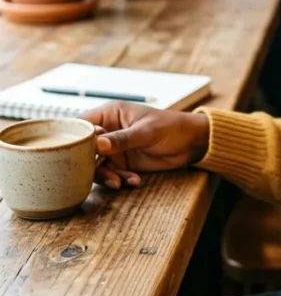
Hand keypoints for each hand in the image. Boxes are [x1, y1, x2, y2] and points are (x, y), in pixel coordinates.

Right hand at [82, 103, 209, 189]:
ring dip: (106, 176)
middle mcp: (108, 130)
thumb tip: (98, 144)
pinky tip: (133, 181)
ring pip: (95, 165)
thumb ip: (123, 139)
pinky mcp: (121, 163)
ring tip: (120, 182)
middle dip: (90, 164)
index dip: (75, 139)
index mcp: (110, 114)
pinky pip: (111, 174)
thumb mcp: (147, 132)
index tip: (76, 155)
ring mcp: (114, 148)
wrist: (190, 143)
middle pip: (84, 149)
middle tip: (102, 173)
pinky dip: (119, 179)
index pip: (81, 124)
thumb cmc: (170, 127)